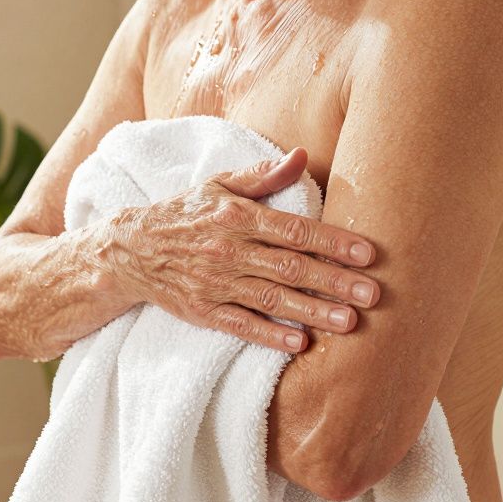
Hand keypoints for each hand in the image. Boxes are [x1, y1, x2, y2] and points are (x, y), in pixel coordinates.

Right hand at [98, 147, 379, 353]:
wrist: (130, 249)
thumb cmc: (185, 214)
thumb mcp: (219, 186)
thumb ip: (263, 177)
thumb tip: (302, 156)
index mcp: (237, 217)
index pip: (293, 230)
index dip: (332, 242)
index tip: (367, 254)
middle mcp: (228, 250)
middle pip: (290, 267)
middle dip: (333, 282)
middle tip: (373, 294)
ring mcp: (215, 283)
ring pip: (271, 299)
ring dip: (312, 312)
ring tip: (350, 323)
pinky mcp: (204, 311)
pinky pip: (241, 325)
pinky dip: (270, 336)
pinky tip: (300, 345)